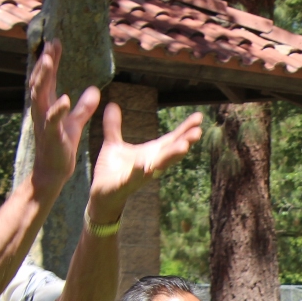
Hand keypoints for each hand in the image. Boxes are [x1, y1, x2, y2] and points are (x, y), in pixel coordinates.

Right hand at [26, 42, 100, 201]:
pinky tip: (65, 99)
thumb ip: (84, 107)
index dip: (52, 60)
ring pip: (39, 96)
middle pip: (40, 81)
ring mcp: (44, 122)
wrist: (53, 171)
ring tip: (49, 61)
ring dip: (43, 78)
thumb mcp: (75, 123)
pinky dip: (57, 109)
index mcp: (48, 105)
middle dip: (44, 63)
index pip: (48, 78)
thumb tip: (95, 90)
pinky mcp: (51, 136)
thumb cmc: (61, 146)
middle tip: (50, 45)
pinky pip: (52, 121)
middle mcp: (42, 110)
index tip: (55, 42)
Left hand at [87, 103, 203, 224]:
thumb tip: (112, 105)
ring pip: (159, 165)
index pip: (172, 139)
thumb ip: (113, 126)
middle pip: (171, 152)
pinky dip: (139, 171)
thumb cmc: (112, 171)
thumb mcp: (113, 144)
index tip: (199, 117)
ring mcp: (140, 175)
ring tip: (183, 146)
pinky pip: (134, 177)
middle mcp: (151, 164)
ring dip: (171, 156)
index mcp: (151, 153)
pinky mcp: (125, 184)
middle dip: (185, 143)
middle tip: (198, 133)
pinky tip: (144, 164)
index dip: (185, 129)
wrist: (102, 195)